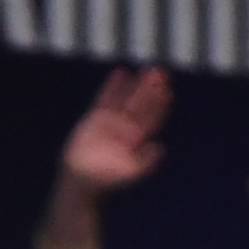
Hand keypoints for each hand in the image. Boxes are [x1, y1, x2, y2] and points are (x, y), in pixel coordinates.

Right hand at [61, 67, 170, 195]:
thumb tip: (160, 148)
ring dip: (137, 84)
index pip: (151, 119)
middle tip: (161, 72)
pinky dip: (113, 86)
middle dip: (151, 90)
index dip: (159, 106)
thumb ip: (145, 162)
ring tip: (148, 69)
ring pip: (127, 98)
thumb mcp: (128, 173)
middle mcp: (127, 128)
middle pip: (142, 105)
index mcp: (137, 139)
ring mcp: (112, 122)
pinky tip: (121, 72)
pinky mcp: (96, 118)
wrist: (81, 177)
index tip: (167, 92)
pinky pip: (106, 98)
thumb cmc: (105, 179)